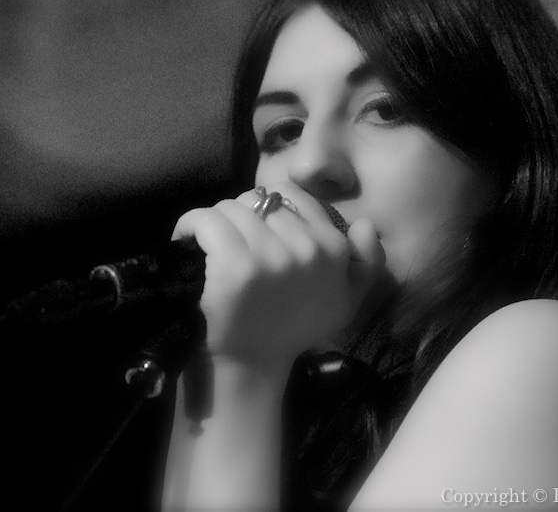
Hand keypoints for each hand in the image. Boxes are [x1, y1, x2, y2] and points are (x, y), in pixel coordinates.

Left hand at [172, 183, 384, 373]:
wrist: (251, 363)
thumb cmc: (295, 328)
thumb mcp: (345, 300)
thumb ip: (368, 262)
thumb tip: (367, 223)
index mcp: (333, 248)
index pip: (293, 195)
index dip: (269, 209)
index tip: (257, 232)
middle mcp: (306, 248)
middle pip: (259, 200)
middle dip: (242, 216)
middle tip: (232, 243)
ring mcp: (270, 255)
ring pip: (230, 207)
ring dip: (215, 223)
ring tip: (210, 246)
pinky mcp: (234, 264)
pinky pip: (206, 220)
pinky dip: (191, 225)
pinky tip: (189, 240)